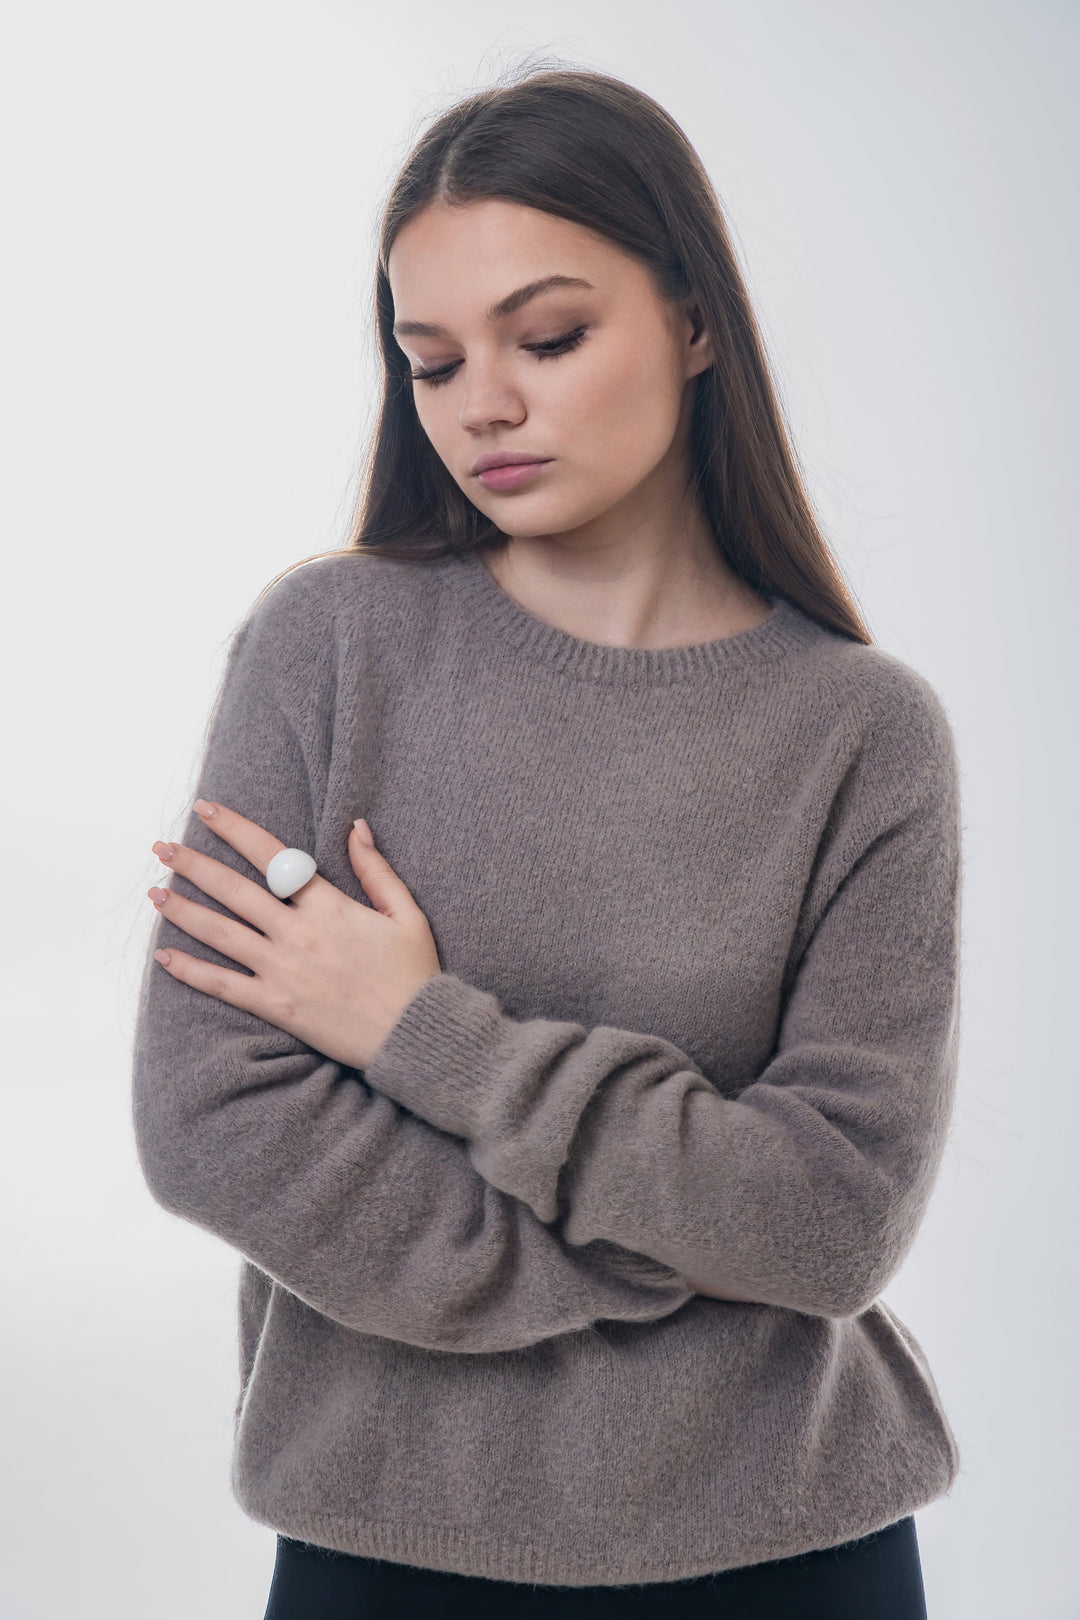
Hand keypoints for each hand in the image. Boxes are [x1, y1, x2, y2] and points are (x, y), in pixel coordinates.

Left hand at [147, 800, 441, 1069]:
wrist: (413, 1034)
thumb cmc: (414, 974)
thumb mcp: (406, 913)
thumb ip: (376, 869)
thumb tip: (356, 826)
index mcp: (329, 905)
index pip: (272, 856)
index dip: (235, 829)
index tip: (206, 810)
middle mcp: (298, 933)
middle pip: (234, 890)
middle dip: (193, 865)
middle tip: (162, 847)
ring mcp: (282, 970)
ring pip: (221, 933)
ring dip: (183, 910)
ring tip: (154, 892)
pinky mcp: (276, 1005)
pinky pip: (224, 985)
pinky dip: (192, 971)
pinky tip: (164, 957)